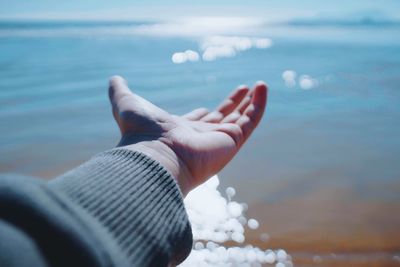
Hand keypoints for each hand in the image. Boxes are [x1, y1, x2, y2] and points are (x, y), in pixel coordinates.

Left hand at [108, 76, 266, 195]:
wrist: (153, 156)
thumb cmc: (139, 132)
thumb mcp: (127, 104)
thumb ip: (120, 91)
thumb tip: (113, 78)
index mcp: (180, 131)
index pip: (197, 121)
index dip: (203, 114)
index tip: (207, 108)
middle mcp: (201, 138)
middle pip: (222, 119)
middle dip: (233, 105)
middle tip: (243, 91)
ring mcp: (219, 141)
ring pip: (241, 120)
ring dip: (251, 103)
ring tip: (259, 86)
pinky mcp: (232, 141)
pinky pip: (251, 121)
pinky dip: (259, 105)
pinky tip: (262, 88)